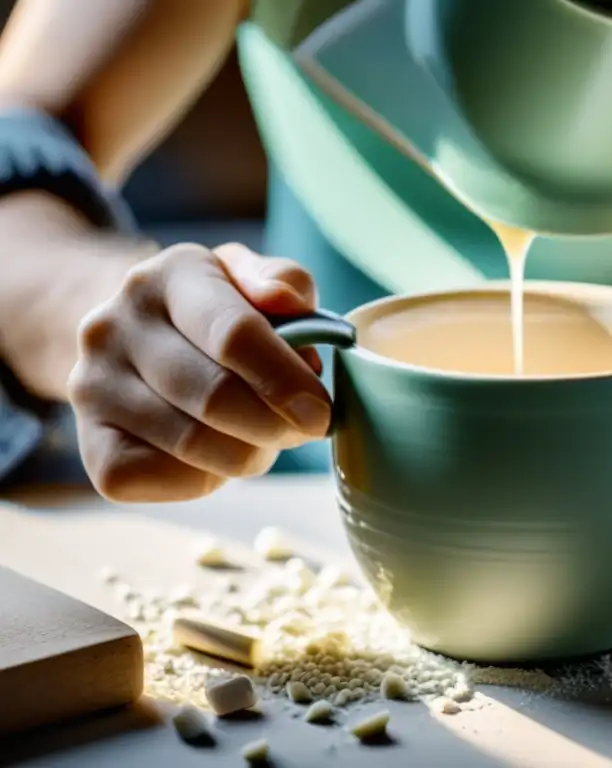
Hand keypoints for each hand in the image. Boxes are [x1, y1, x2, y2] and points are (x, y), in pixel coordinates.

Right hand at [68, 243, 331, 502]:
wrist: (134, 342)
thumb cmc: (215, 314)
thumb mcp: (251, 281)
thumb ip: (284, 282)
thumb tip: (291, 302)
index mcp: (169, 276)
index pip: (233, 333)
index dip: (285, 381)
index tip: (320, 413)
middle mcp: (115, 325)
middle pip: (214, 396)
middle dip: (274, 425)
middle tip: (302, 430)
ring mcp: (92, 386)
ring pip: (192, 444)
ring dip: (247, 454)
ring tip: (261, 438)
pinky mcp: (91, 445)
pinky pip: (162, 477)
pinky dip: (206, 479)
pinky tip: (216, 455)